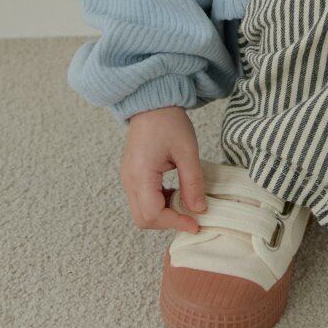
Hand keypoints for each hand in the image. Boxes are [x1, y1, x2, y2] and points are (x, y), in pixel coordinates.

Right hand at [120, 105, 208, 232]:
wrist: (152, 103)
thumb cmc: (169, 122)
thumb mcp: (187, 151)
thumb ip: (192, 182)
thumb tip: (199, 210)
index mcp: (141, 174)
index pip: (152, 214)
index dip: (174, 222)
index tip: (195, 224)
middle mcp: (129, 180)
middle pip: (143, 219)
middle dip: (167, 222)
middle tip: (190, 216)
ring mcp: (128, 178)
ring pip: (141, 212)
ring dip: (163, 213)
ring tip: (185, 201)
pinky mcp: (131, 175)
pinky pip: (141, 200)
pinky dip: (158, 203)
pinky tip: (175, 192)